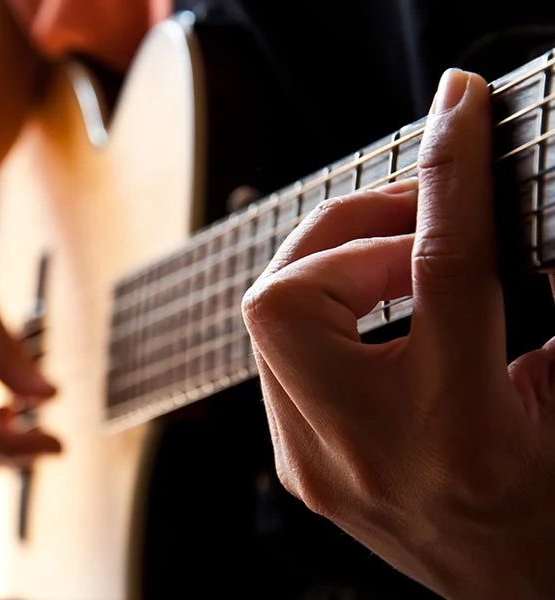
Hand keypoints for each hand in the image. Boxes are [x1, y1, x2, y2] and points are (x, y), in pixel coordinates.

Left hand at [242, 68, 554, 597]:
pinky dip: (322, 315)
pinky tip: (372, 315)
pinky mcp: (297, 467)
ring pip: (271, 320)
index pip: (441, 267)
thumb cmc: (553, 505)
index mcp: (462, 428)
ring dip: (332, 267)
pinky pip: (279, 358)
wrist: (519, 595)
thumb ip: (545, 302)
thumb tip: (498, 217)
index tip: (456, 108)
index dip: (450, 173)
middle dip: (351, 228)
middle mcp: (368, 450)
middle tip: (418, 217)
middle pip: (296, 294)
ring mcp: (316, 464)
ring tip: (398, 263)